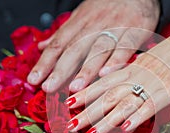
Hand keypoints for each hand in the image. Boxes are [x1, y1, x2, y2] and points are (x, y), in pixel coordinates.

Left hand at [27, 0, 159, 92]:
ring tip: (75, 87)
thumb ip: (63, 33)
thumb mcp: (82, 14)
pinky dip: (116, 60)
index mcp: (80, 22)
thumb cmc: (108, 6)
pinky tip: (105, 74)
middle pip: (74, 48)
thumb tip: (41, 46)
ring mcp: (115, 27)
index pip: (58, 44)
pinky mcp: (135, 29)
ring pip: (98, 49)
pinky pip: (125, 46)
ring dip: (86, 69)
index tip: (34, 80)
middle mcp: (95, 25)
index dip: (45, 62)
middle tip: (49, 88)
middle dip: (60, 70)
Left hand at [66, 19, 169, 132]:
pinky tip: (124, 129)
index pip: (103, 82)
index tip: (69, 103)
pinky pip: (150, 106)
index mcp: (132, 69)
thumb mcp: (150, 61)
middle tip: (70, 125)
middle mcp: (136, 76)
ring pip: (123, 103)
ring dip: (105, 120)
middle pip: (107, 95)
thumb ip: (136, 72)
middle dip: (87, 112)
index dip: (85, 93)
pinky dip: (136, 117)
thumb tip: (124, 81)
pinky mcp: (168, 91)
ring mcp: (151, 84)